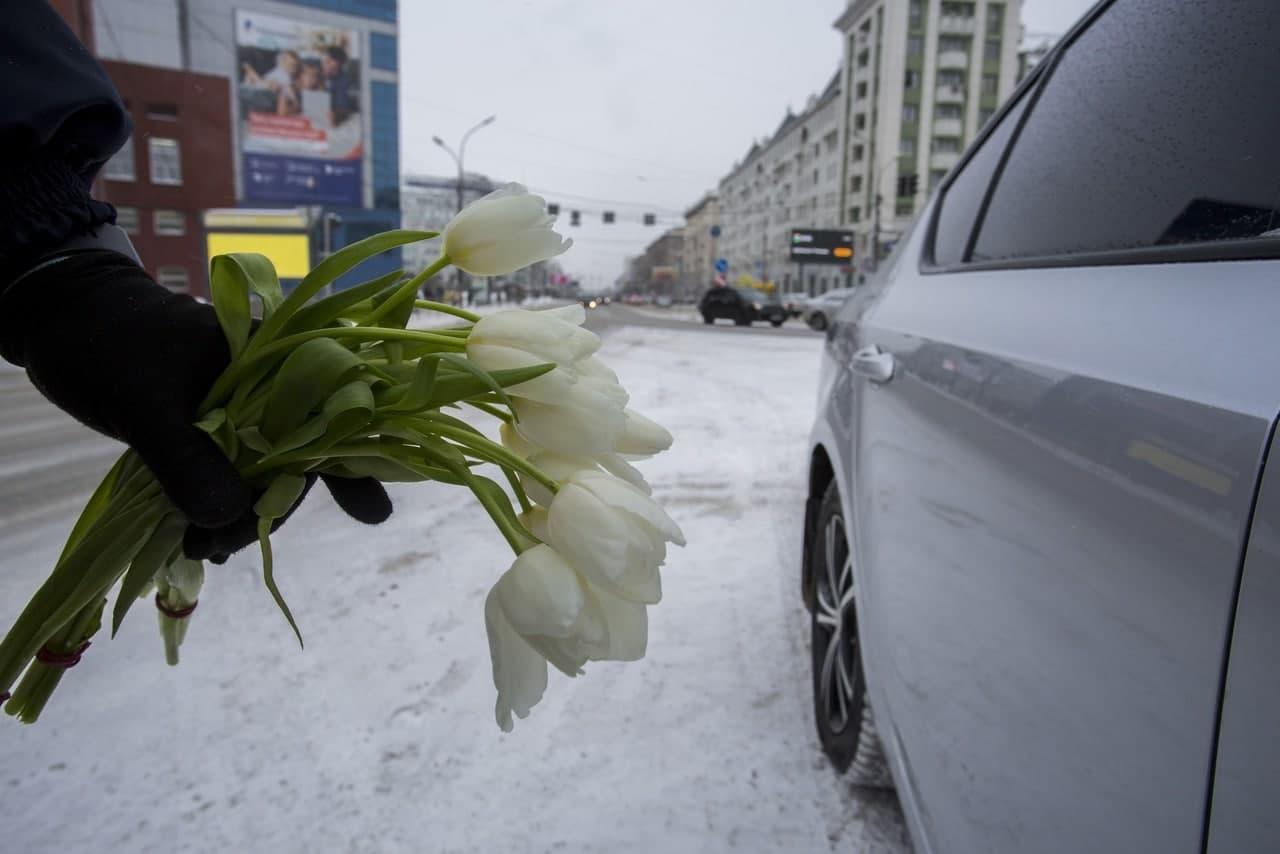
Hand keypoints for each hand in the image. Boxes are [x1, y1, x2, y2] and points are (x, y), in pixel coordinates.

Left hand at [0, 249, 391, 558]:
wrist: (60, 319)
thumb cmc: (108, 343)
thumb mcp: (145, 404)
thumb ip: (187, 459)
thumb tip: (229, 518)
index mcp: (273, 360)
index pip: (330, 413)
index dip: (352, 464)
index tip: (373, 514)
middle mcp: (268, 385)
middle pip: (297, 455)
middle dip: (270, 508)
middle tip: (224, 547)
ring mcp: (240, 409)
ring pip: (263, 471)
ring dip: (241, 515)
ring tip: (203, 550)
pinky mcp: (212, 429)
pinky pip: (231, 474)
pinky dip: (219, 507)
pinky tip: (200, 536)